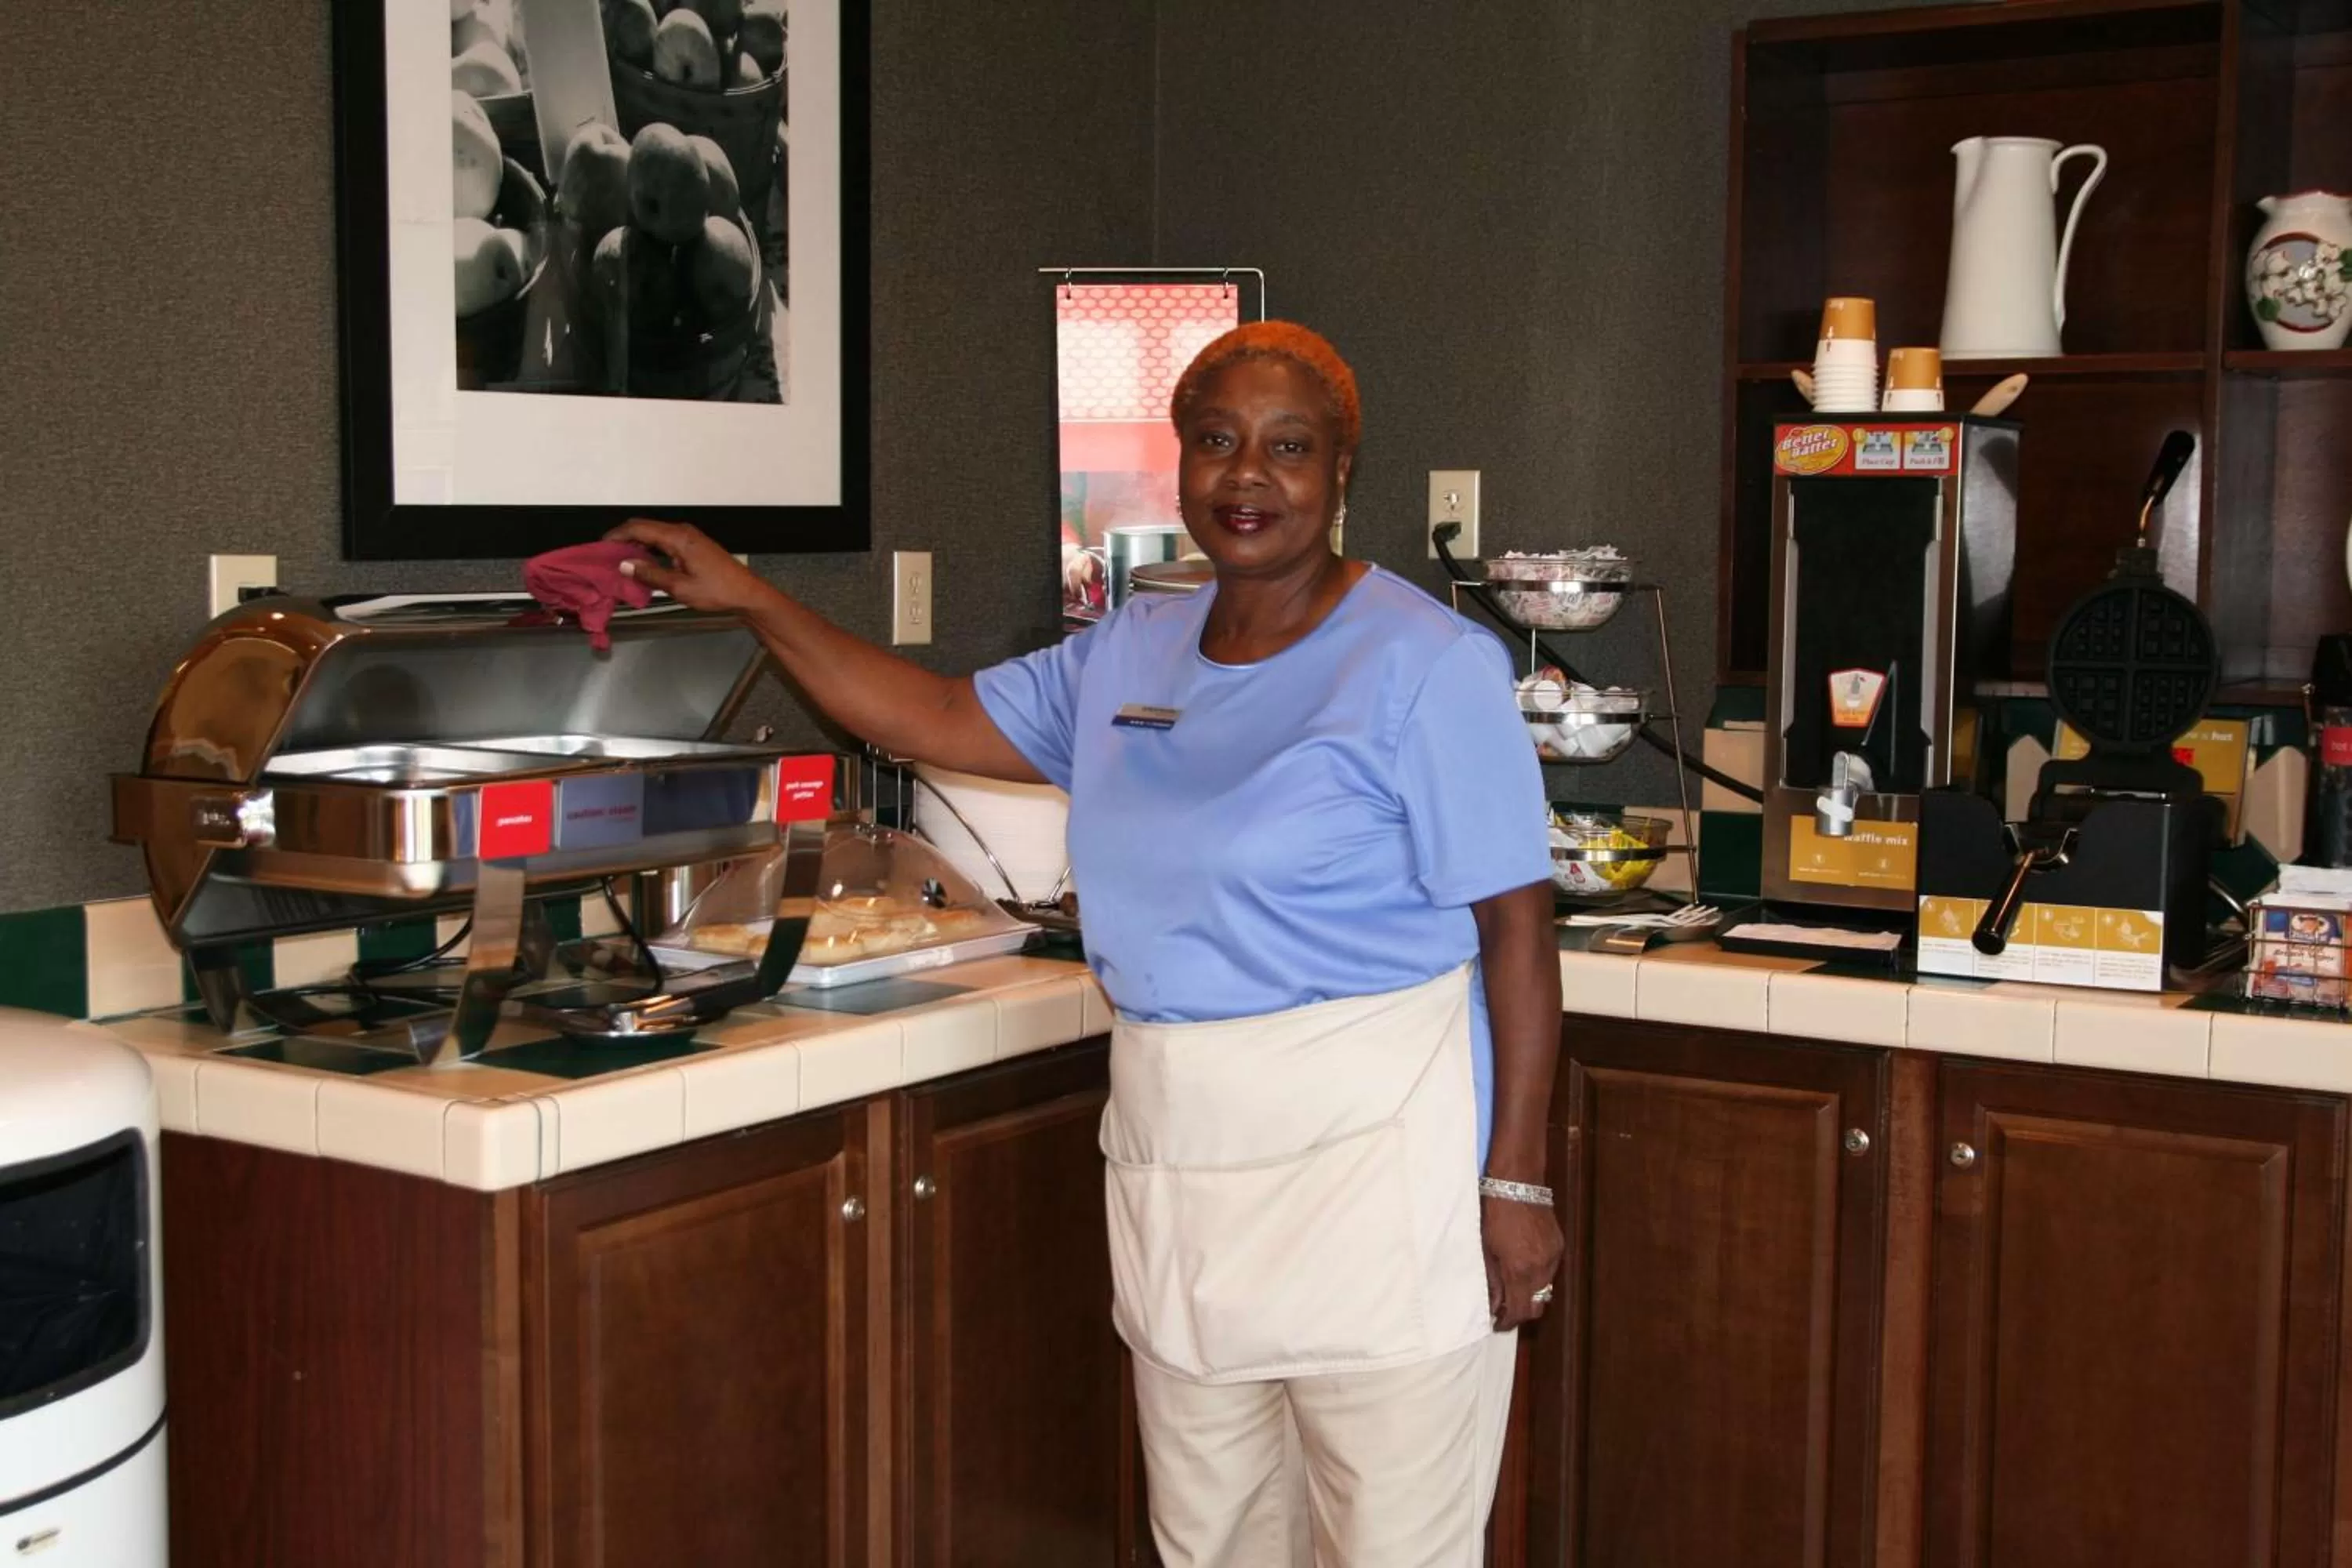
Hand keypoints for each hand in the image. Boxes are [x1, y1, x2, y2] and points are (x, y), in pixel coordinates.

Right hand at [605, 518, 769, 616]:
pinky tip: (643, 564)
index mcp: (678, 538)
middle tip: (607, 555)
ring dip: (636, 545)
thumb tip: (625, 565)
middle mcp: (682, 532)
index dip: (617, 535)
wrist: (746, 593)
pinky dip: (650, 549)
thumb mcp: (680, 588)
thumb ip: (651, 575)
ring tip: (620, 561)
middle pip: (645, 527)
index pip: (639, 528)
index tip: (600, 546)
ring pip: (654, 534)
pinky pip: (664, 541)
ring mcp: (689, 537)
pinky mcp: (693, 545)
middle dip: (624, 538)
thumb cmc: (717, 591)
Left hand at [1482, 1193, 1563, 1330]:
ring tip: (1512, 1286)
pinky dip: (1538, 1275)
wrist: (1517, 1183)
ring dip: (1530, 1293)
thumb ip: (1492, 1279)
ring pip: (1545, 1289)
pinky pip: (1551, 1270)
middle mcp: (1542, 1267)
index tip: (1498, 1323)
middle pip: (1537, 1306)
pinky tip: (1524, 1266)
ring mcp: (1554, 1256)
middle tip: (1504, 1309)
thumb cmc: (1494, 1213)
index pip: (1520, 1311)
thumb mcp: (1486, 1248)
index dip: (1508, 1322)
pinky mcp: (1559, 1245)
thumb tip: (1493, 1303)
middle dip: (1521, 1312)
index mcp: (1520, 1270)